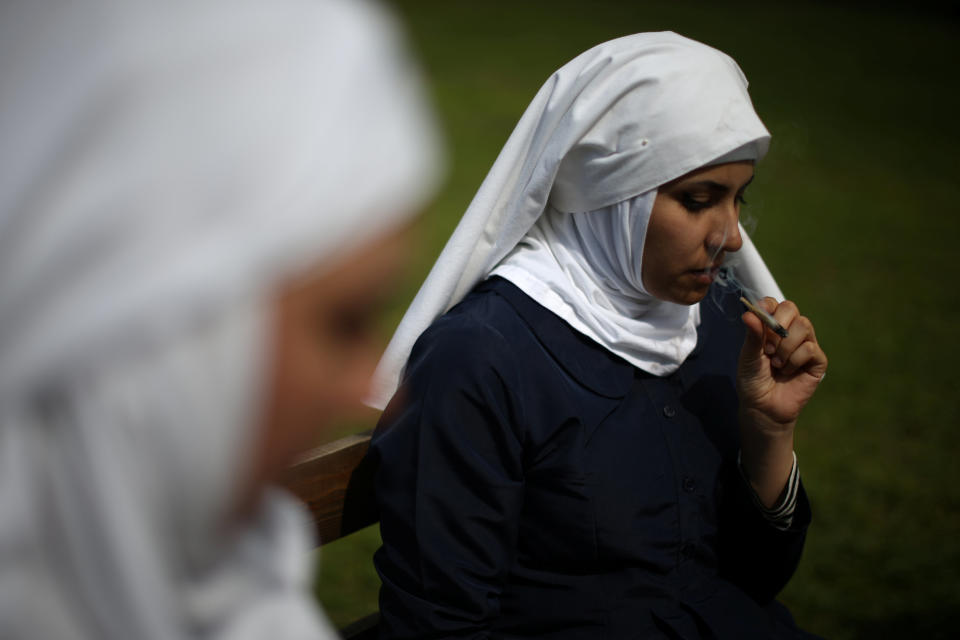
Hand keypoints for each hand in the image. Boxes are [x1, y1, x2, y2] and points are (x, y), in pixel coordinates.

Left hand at [737, 298, 827, 432]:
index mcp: (770, 327)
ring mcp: (805, 344)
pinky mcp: (817, 361)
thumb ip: (752, 335)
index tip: (759, 324)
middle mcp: (789, 332)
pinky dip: (795, 360)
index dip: (768, 309)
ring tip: (776, 363)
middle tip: (768, 349)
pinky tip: (787, 372)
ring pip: (804, 325)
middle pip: (791, 308)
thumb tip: (749, 314)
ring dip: (786, 346)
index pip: (773, 303)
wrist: (762, 407)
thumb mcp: (748, 356)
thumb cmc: (752, 380)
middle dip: (778, 326)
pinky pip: (810, 348)